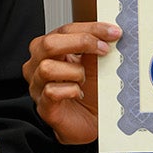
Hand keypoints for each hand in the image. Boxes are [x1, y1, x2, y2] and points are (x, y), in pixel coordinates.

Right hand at [23, 20, 119, 144]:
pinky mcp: (44, 106)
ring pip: (47, 68)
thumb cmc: (89, 93)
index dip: (90, 29)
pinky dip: (70, 90)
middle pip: (48, 44)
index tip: (113, 32)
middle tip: (104, 49)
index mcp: (51, 50)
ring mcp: (38, 86)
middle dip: (80, 42)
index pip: (65, 30)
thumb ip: (97, 47)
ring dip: (74, 72)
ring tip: (85, 79)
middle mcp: (39, 65)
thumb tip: (112, 31)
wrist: (89, 123)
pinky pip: (52, 92)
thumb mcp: (95, 65)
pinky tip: (79, 93)